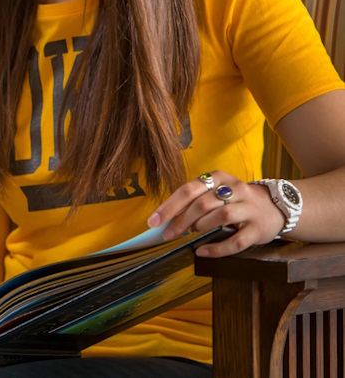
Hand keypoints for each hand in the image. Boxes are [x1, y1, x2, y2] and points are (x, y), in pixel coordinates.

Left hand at [147, 170, 285, 257]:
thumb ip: (194, 200)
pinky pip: (236, 241)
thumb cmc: (236, 200)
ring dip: (199, 227)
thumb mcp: (216, 192)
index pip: (188, 189)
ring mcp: (248, 208)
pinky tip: (202, 251)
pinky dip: (216, 248)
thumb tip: (166, 217)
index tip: (153, 221)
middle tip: (168, 233)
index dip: (169, 206)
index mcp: (219, 177)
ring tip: (189, 234)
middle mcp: (235, 189)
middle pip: (202, 203)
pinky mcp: (258, 229)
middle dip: (181, 220)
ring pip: (220, 216)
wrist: (275, 207)